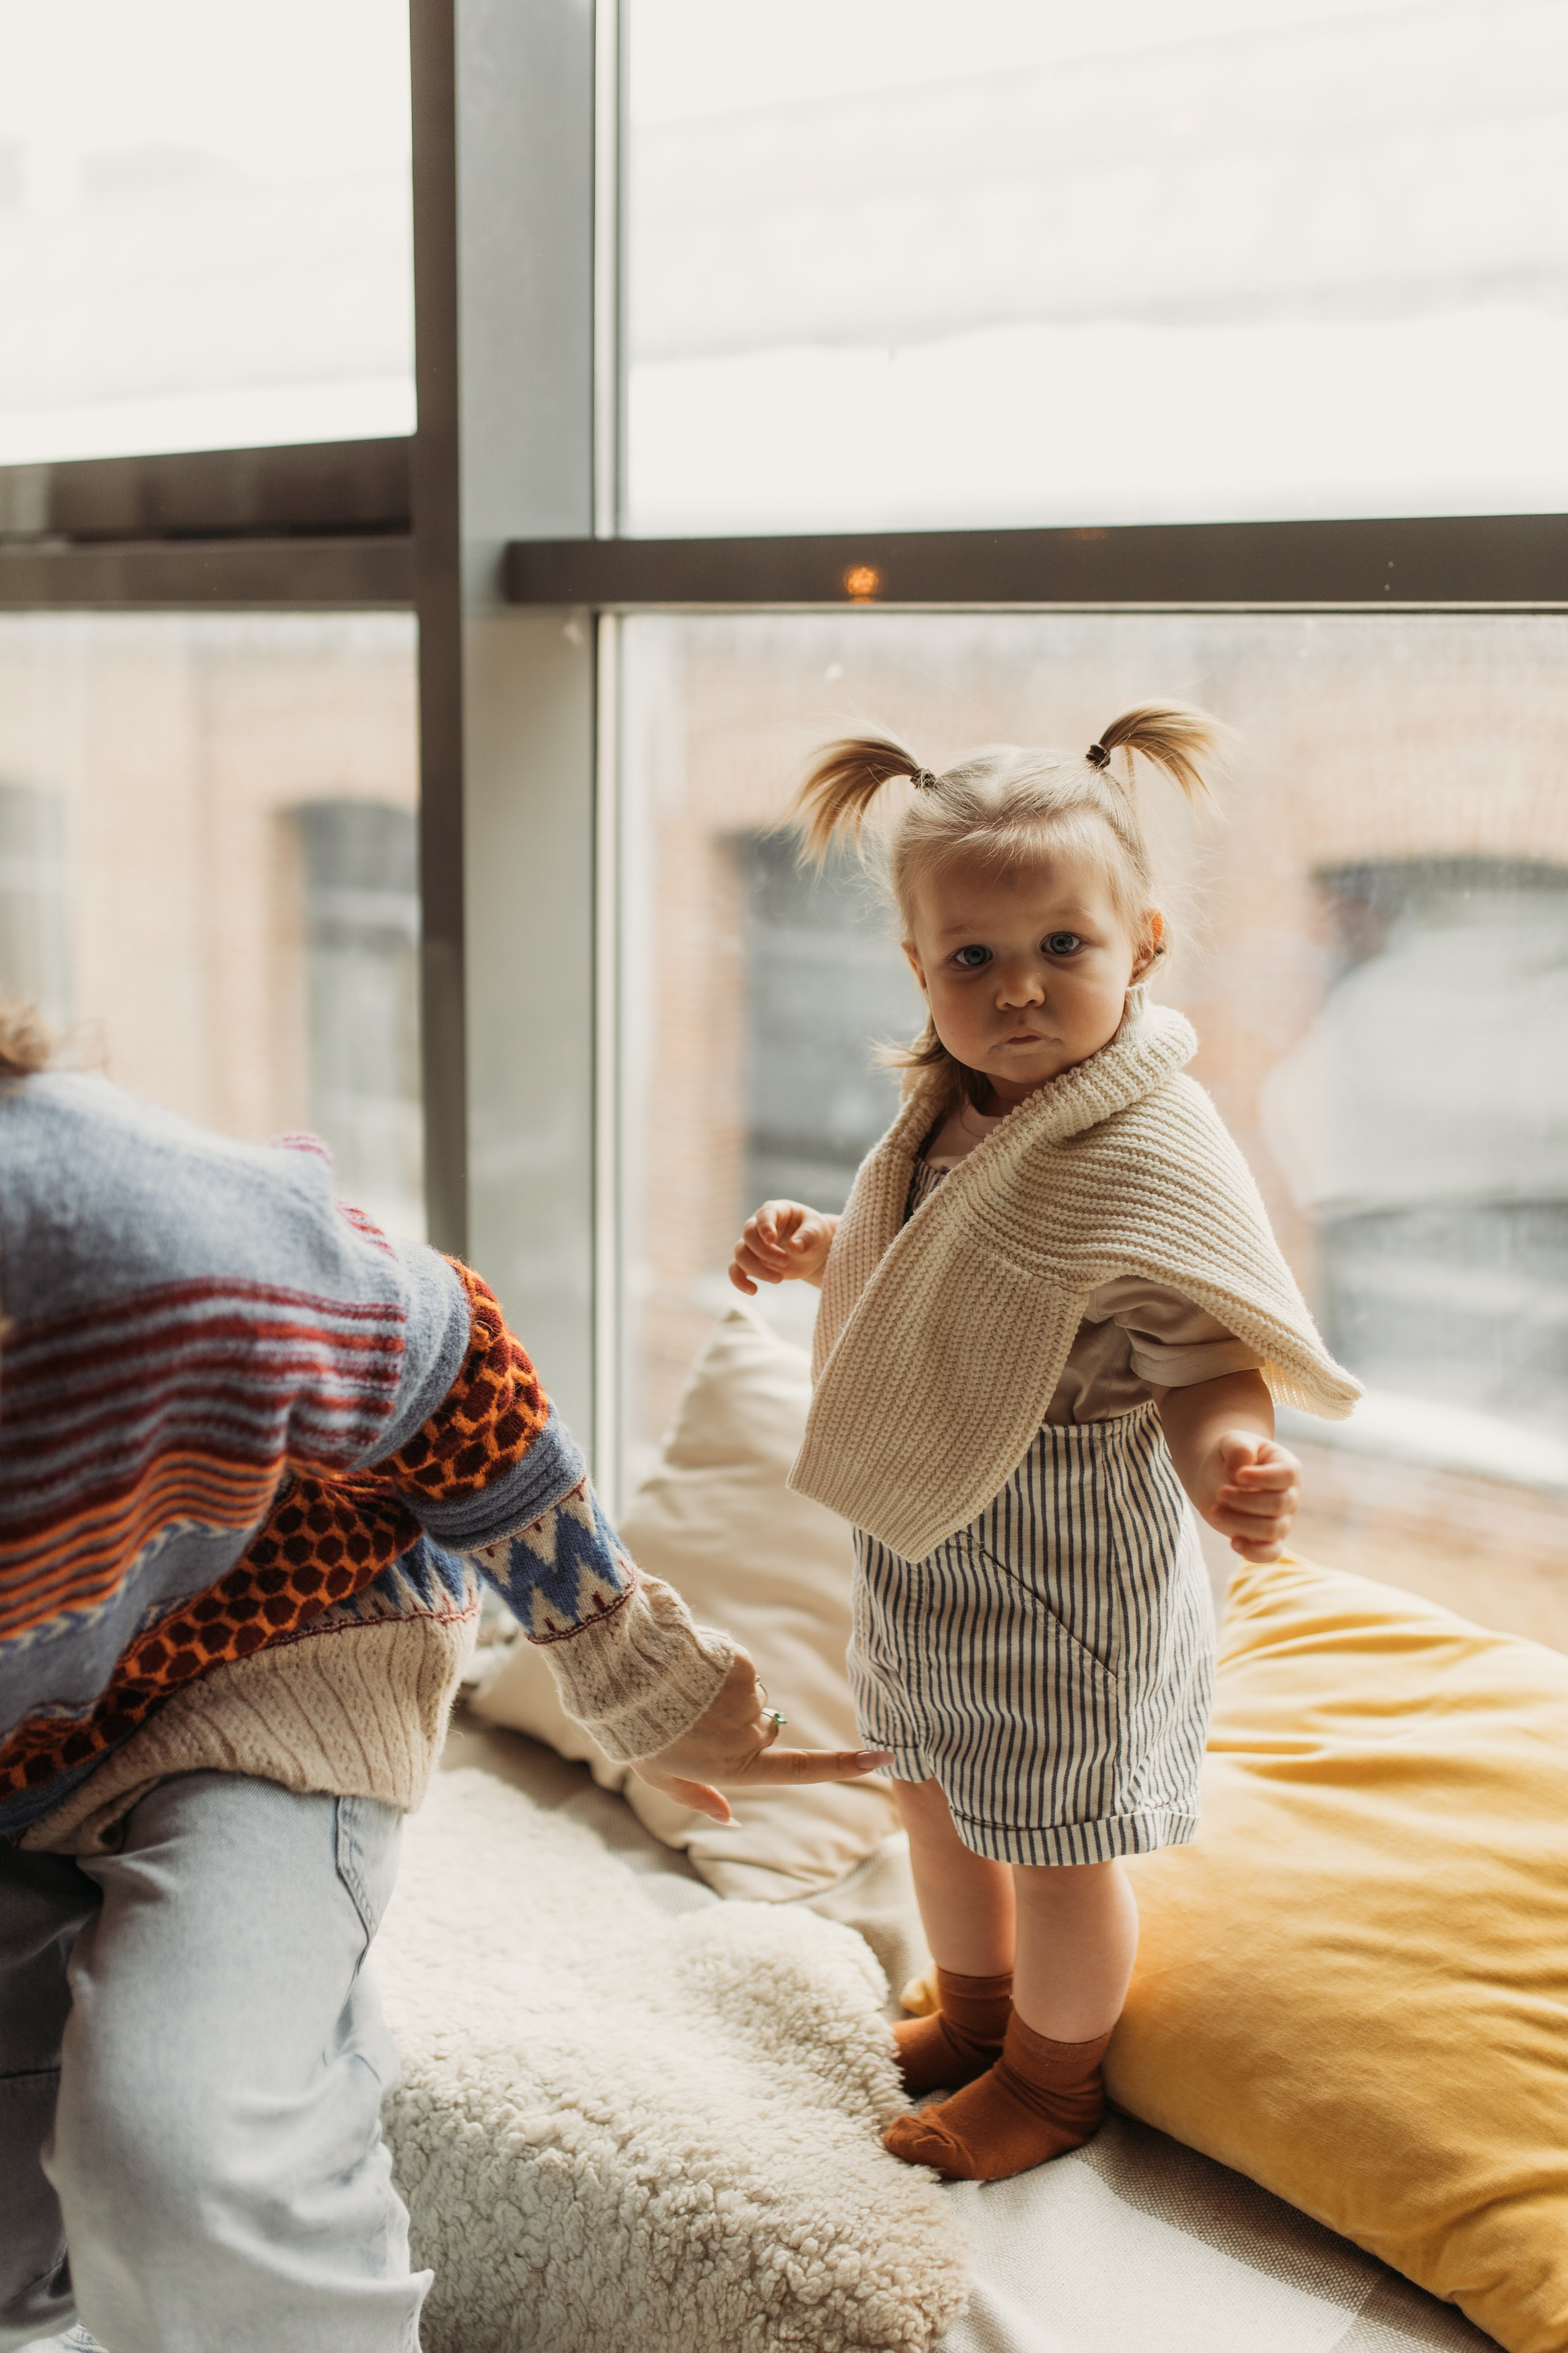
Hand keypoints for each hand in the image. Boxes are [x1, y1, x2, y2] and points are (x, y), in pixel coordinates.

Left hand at [632, 1649, 891, 1824]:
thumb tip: (730, 1820)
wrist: (623, 1681)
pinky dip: (722, 1667)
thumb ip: (699, 1798)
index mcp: (735, 1768)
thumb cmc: (637, 1734)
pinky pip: (742, 1668)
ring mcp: (748, 1702)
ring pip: (753, 1695)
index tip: (884, 1758)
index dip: (843, 1765)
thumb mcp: (660, 1778)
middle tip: (694, 1718)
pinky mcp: (741, 1667)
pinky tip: (691, 1671)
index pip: (801, 1769)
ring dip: (727, 1693)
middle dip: (741, 1721)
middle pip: (767, 1727)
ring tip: (686, 1693)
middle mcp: (750, 1738)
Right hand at [728, 1200, 837, 1294]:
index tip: (770, 1239)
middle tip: (786, 1261)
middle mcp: (759, 1225)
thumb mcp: (818, 1231)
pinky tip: (753, 1290)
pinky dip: (739, 1281)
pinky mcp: (750, 1262)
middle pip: (749, 1235)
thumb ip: (808, 1236)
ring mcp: (752, 1244)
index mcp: (776, 1211)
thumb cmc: (815, 1234)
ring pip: (740, 1254)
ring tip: (780, 1279)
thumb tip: (795, 1247)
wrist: (813, 1252)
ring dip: (757, 1268)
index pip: (765, 1215)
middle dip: (765, 1251)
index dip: (765, 1226)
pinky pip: (735, 1270)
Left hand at [1204, 1432, 1302, 1561]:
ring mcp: (1282, 1519)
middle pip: (1277, 1505)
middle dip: (1245, 1501)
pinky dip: (1254, 1552)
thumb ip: (1239, 1448)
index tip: (1237, 1475)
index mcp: (1287, 1467)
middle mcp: (1290, 1495)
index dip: (1263, 1478)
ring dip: (1240, 1523)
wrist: (1218, 1476)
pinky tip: (1233, 1542)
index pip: (1286, 1476)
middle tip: (1219, 1493)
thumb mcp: (1232, 1442)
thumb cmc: (1230, 1457)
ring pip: (1272, 1530)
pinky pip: (1271, 1553)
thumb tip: (1242, 1468)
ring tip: (1215, 1511)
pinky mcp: (1269, 1539)